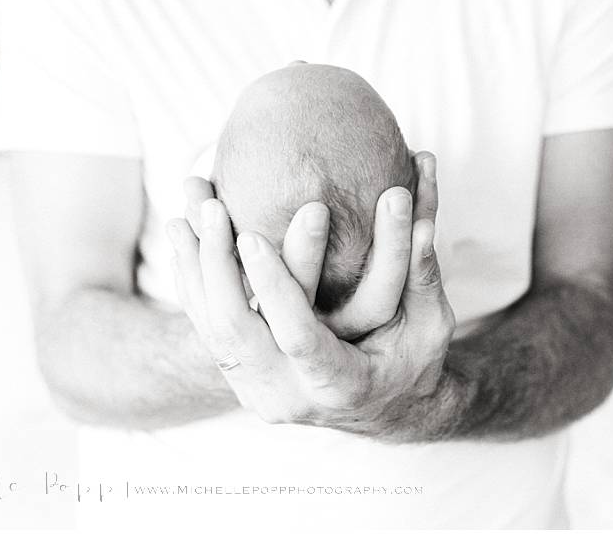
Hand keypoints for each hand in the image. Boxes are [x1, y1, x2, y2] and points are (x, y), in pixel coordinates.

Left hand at [167, 153, 456, 439]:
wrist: (384, 410)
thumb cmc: (413, 362)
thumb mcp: (430, 324)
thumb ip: (421, 270)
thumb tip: (409, 201)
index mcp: (339, 384)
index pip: (297, 337)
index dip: (274, 287)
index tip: (252, 236)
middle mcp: (289, 395)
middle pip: (233, 334)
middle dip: (216, 266)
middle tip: (210, 209)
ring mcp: (257, 390)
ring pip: (208, 329)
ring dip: (193, 266)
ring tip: (182, 210)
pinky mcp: (241, 377)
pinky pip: (204, 328)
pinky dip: (191, 281)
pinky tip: (183, 236)